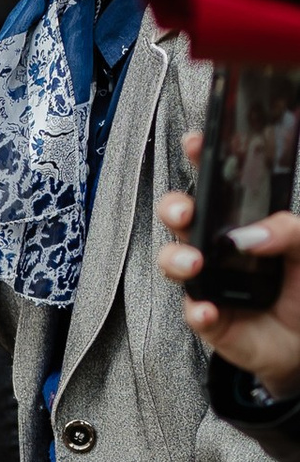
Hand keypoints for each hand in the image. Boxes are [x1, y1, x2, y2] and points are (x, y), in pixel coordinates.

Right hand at [158, 181, 299, 395]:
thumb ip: (289, 230)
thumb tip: (252, 233)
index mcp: (242, 222)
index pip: (217, 184)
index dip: (202, 160)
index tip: (196, 143)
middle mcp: (218, 247)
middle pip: (181, 218)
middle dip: (173, 208)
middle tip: (185, 212)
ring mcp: (209, 281)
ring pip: (173, 261)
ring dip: (175, 258)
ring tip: (194, 263)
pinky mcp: (210, 319)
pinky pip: (192, 312)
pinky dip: (197, 310)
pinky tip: (209, 309)